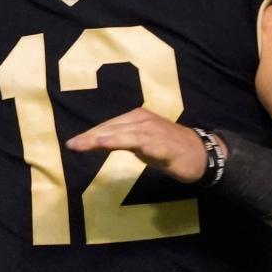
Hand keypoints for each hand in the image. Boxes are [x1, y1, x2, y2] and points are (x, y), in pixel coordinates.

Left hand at [66, 107, 206, 182]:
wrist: (200, 154)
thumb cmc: (167, 148)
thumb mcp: (140, 143)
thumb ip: (121, 141)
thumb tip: (99, 142)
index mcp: (135, 118)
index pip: (108, 126)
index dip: (90, 134)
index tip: (73, 143)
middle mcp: (143, 121)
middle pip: (113, 129)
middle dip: (92, 137)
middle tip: (72, 145)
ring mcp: (155, 133)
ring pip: (127, 135)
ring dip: (109, 139)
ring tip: (92, 143)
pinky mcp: (166, 146)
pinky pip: (149, 145)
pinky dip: (136, 145)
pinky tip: (124, 148)